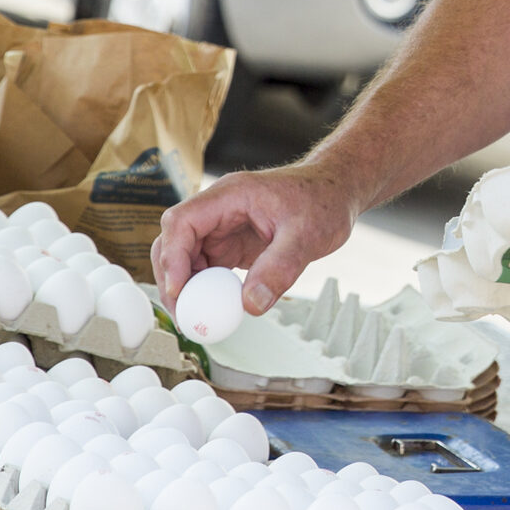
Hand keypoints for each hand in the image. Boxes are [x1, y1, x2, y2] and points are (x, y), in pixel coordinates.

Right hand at [151, 162, 370, 318]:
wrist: (337, 191)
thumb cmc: (324, 199)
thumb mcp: (307, 234)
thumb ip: (279, 268)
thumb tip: (250, 305)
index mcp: (230, 195)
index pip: (182, 221)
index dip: (173, 256)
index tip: (179, 290)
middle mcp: (219, 209)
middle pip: (175, 241)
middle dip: (173, 278)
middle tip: (185, 314)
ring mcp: (223, 227)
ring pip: (187, 257)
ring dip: (187, 287)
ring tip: (198, 318)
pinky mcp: (232, 244)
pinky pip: (207, 268)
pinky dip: (206, 290)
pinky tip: (216, 309)